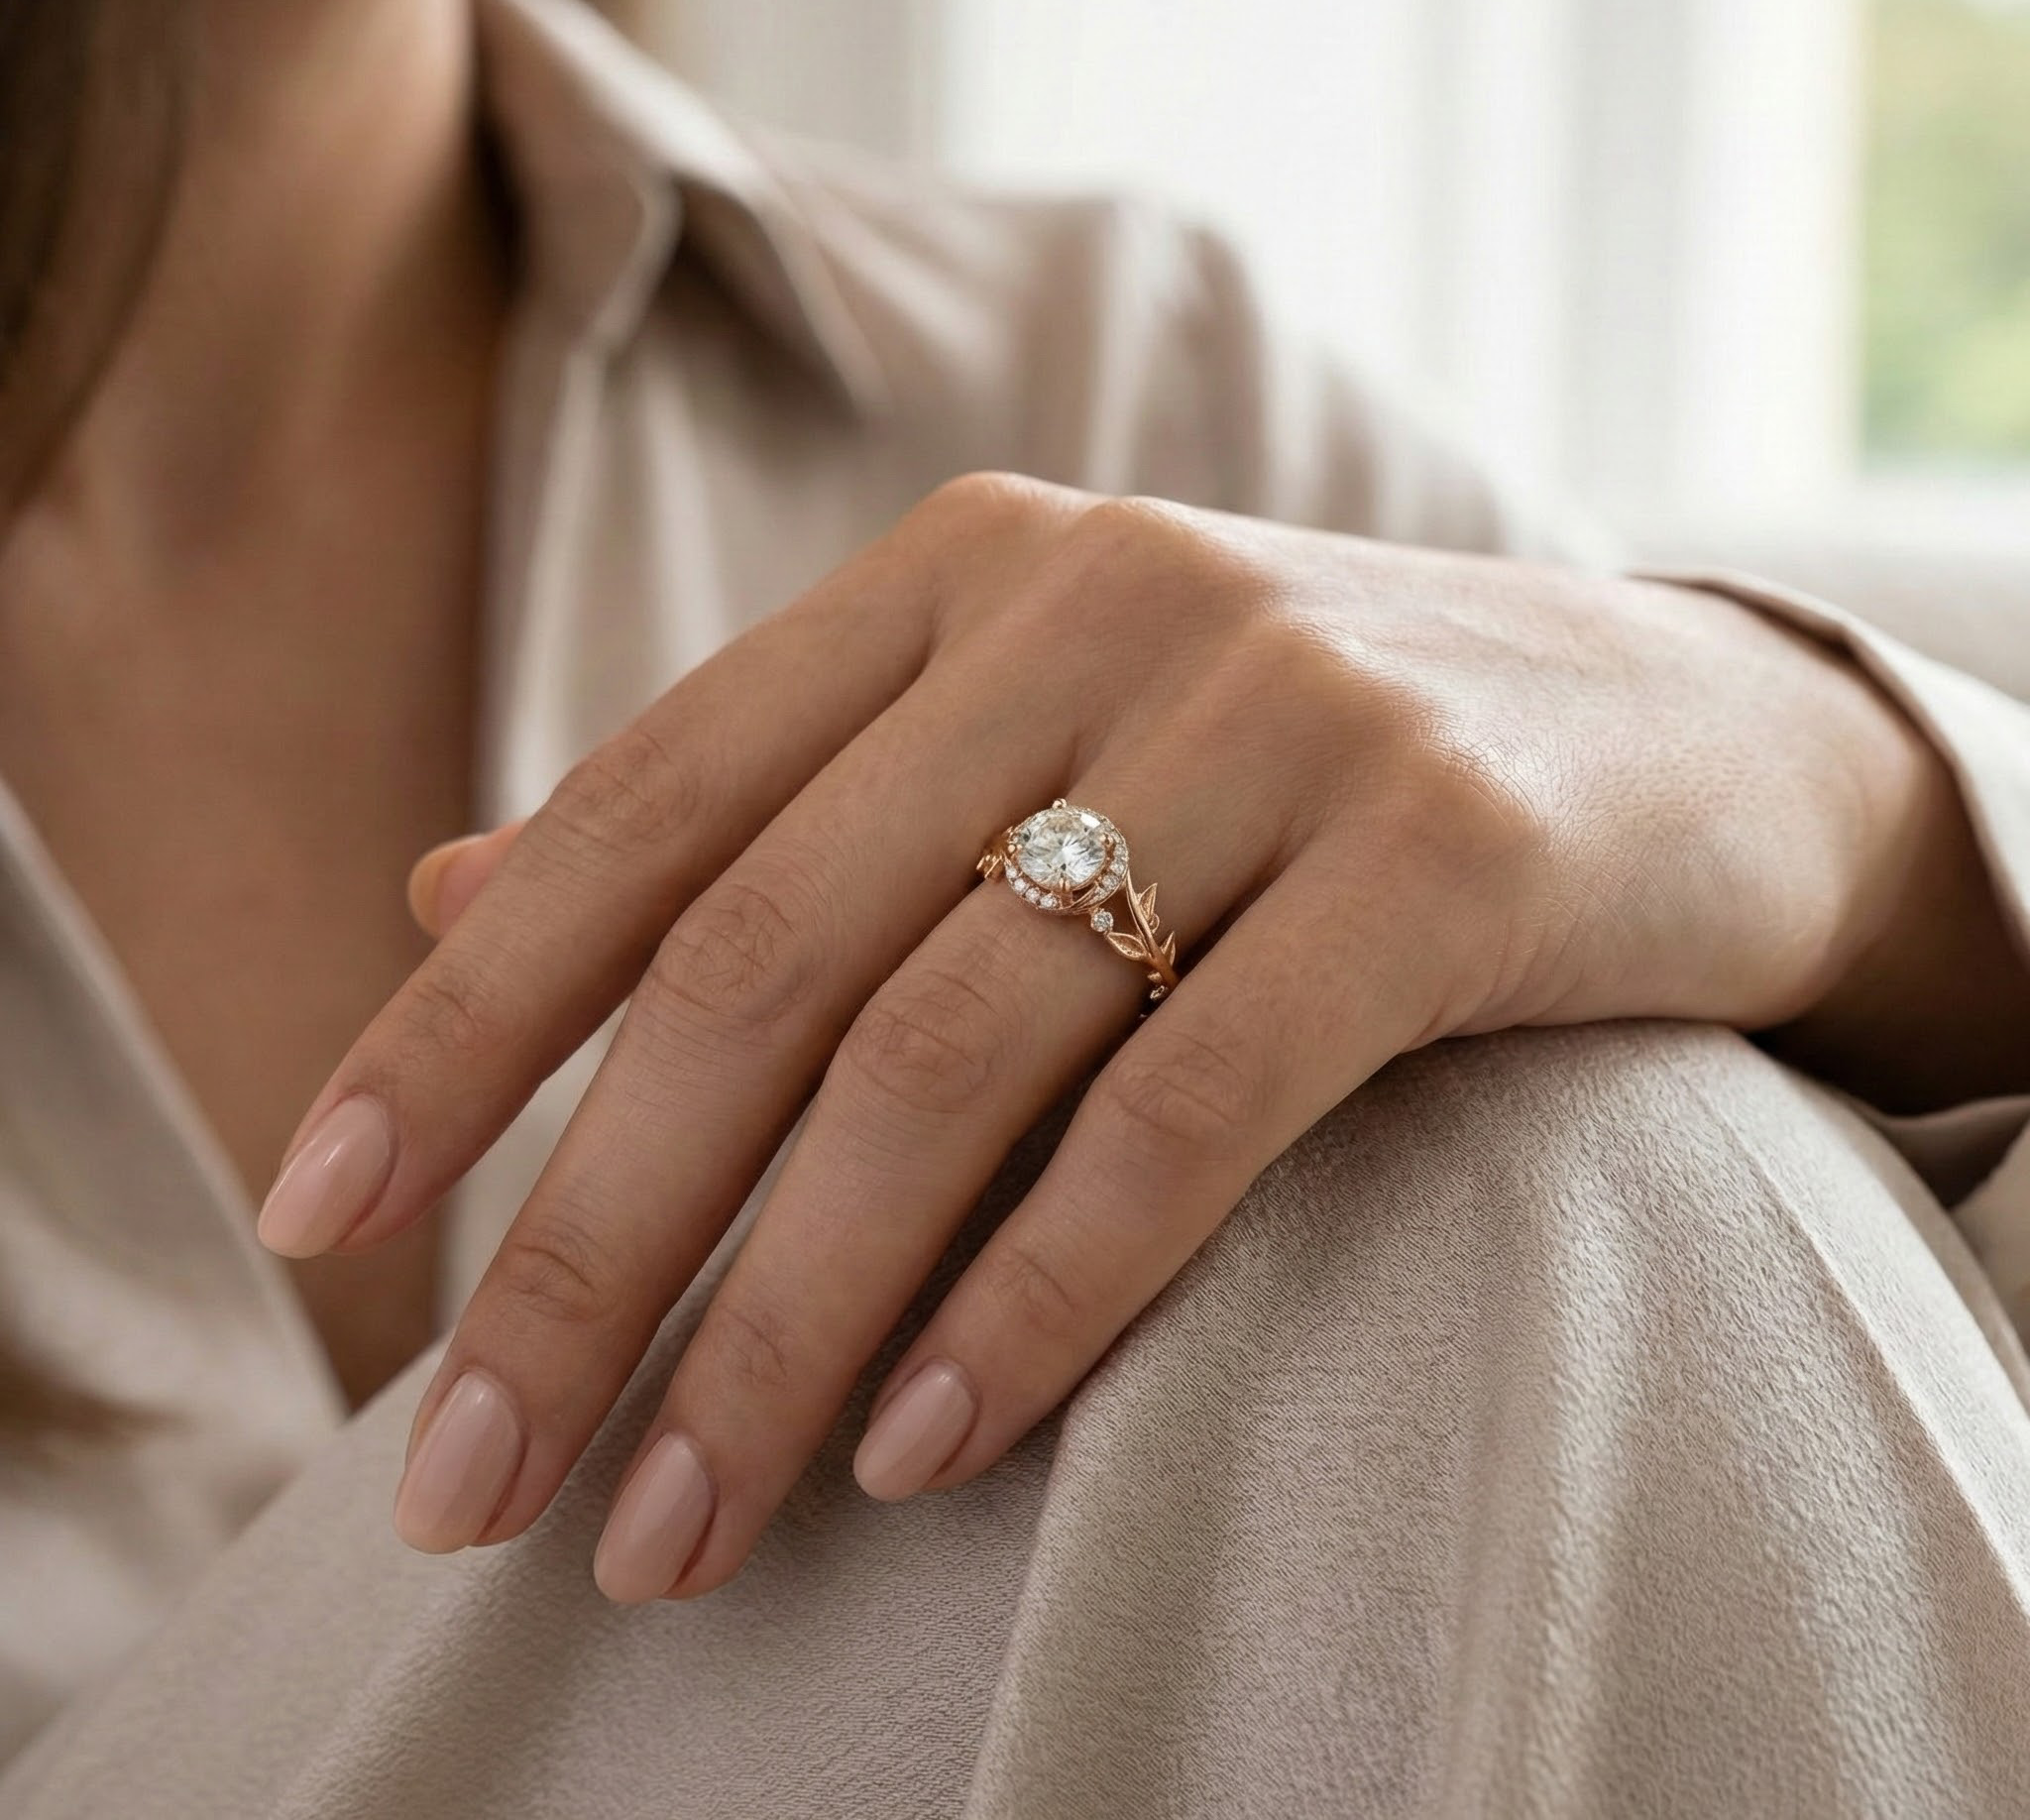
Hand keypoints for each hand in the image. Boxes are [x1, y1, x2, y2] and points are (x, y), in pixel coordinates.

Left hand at [257, 473, 2002, 1600]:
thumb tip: (447, 896)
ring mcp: (1279, 710)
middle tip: (467, 1478)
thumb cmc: (1303, 769)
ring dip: (782, 1322)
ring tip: (672, 1525)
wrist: (1679, 733)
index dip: (461, 1026)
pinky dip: (1034, 1291)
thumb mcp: (1025, 739)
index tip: (318, 1224)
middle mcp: (1094, 603)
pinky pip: (1187, 1105)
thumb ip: (757, 809)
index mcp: (958, 575)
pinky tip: (922, 1443)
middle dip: (586, 1241)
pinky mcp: (1447, 846)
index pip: (644, 809)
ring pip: (950, 1053)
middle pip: (764, 958)